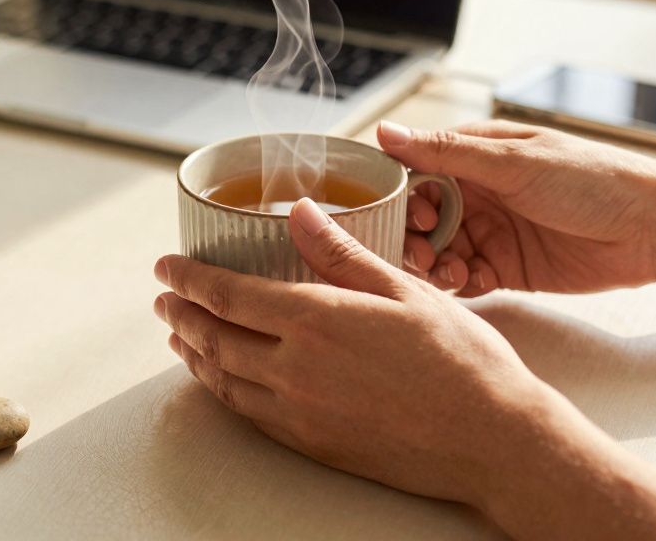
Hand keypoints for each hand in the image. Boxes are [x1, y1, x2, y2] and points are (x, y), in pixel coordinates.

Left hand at [152, 199, 557, 507]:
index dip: (188, 277)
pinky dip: (222, 390)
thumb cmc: (462, 362)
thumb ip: (343, 252)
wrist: (492, 442)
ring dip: (192, 352)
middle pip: (214, 336)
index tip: (165, 267)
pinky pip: (248, 413)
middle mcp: (296, 369)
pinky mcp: (312, 444)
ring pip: (224, 379)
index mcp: (316, 319)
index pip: (227, 293)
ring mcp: (299, 412)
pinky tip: (221, 378)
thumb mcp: (405, 290)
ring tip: (178, 333)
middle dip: (180, 312)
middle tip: (163, 297)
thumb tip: (301, 212)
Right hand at [379, 120, 655, 296]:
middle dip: (413, 237)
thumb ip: (446, 152)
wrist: (652, 228)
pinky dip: (459, 284)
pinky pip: (465, 278)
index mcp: (476, 156)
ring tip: (451, 272)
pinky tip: (470, 282)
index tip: (410, 214)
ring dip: (433, 264)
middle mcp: (479, 193)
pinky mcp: (507, 268)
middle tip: (423, 252)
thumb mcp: (514, 161)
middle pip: (420, 218)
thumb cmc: (594, 180)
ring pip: (438, 251)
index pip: (415, 172)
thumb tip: (387, 131)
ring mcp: (492, 231)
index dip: (402, 196)